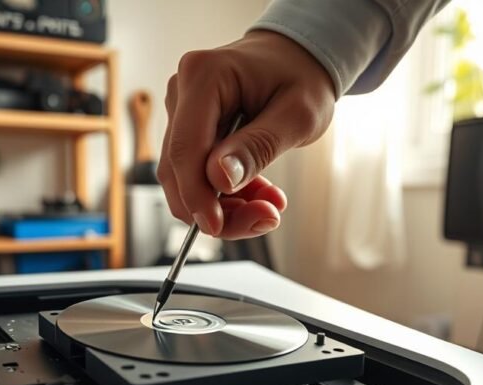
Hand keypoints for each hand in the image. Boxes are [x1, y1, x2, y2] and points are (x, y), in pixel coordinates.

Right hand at [159, 31, 335, 238]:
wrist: (298, 60)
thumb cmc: (301, 76)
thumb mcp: (296, 115)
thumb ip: (257, 147)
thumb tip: (218, 179)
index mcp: (204, 76)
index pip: (185, 149)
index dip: (196, 196)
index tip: (217, 227)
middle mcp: (183, 91)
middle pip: (181, 170)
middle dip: (217, 207)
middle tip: (264, 218)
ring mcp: (183, 111)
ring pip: (187, 178)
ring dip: (226, 204)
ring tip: (269, 205)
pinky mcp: (190, 128)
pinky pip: (197, 173)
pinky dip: (226, 193)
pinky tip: (258, 193)